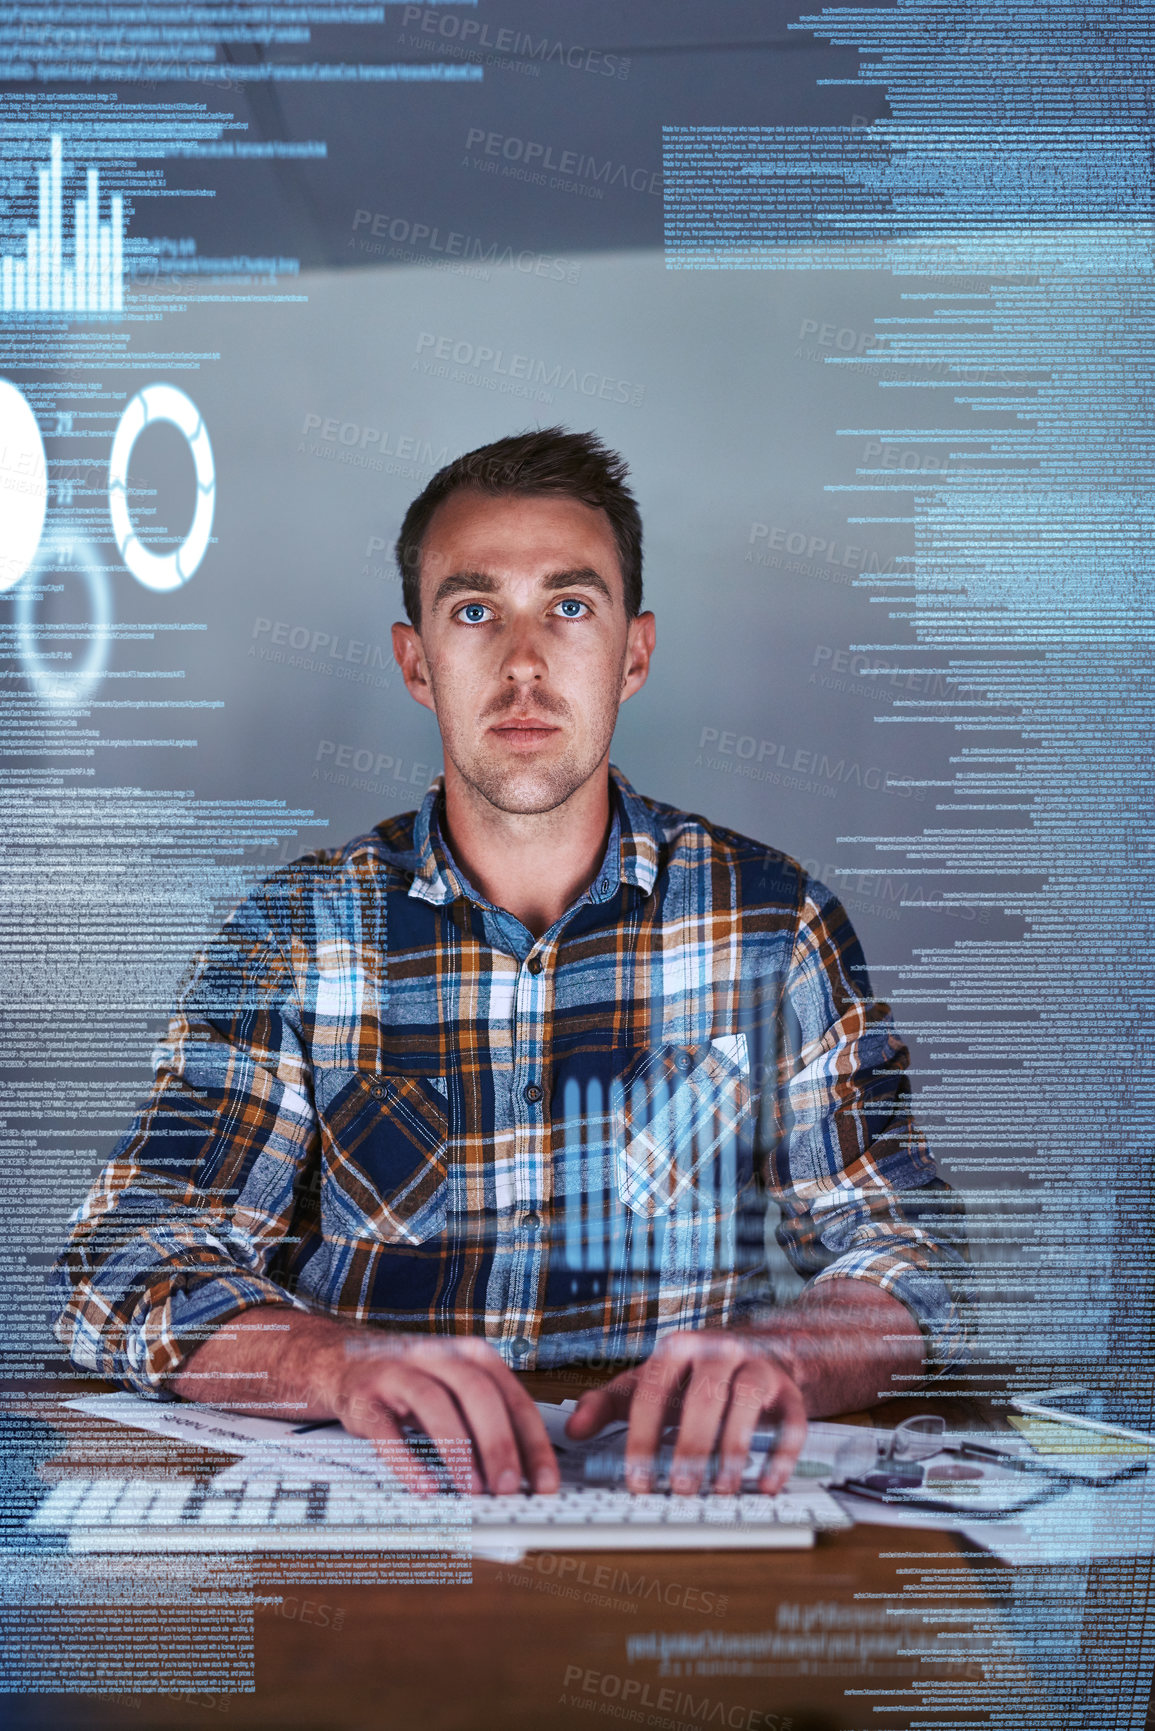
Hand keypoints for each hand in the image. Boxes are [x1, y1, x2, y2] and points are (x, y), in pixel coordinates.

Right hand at [317, 1333, 559, 1497]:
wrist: (346, 1360)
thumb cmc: (415, 1382)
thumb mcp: (457, 1391)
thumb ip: (486, 1424)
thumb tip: (520, 1476)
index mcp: (471, 1355)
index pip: (513, 1396)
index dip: (533, 1441)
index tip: (544, 1481)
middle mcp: (438, 1356)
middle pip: (478, 1393)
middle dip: (498, 1444)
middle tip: (509, 1487)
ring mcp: (399, 1372)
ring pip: (434, 1403)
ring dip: (458, 1449)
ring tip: (473, 1489)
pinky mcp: (365, 1397)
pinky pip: (386, 1430)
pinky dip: (407, 1461)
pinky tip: (424, 1486)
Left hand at [564, 1330, 807, 1495]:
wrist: (759, 1350)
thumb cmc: (693, 1375)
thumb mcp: (647, 1382)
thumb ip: (608, 1405)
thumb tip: (572, 1429)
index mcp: (677, 1349)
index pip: (653, 1391)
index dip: (643, 1438)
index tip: (638, 1480)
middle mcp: (718, 1350)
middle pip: (703, 1394)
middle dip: (692, 1445)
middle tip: (682, 1489)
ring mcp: (758, 1367)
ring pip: (748, 1401)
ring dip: (734, 1448)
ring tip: (722, 1490)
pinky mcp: (790, 1391)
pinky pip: (792, 1422)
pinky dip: (781, 1456)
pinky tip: (766, 1485)